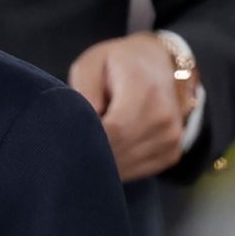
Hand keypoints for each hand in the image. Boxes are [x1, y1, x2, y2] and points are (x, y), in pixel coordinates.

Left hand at [68, 33, 189, 181]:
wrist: (159, 64)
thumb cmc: (116, 63)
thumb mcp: (91, 64)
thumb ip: (84, 90)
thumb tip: (83, 123)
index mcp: (144, 90)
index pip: (115, 130)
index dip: (87, 140)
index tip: (63, 138)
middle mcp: (164, 118)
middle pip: (119, 152)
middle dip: (88, 152)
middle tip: (66, 144)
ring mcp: (171, 139)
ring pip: (125, 167)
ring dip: (100, 162)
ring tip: (86, 141)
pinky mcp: (170, 154)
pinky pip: (136, 172)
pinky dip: (115, 166)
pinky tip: (105, 148)